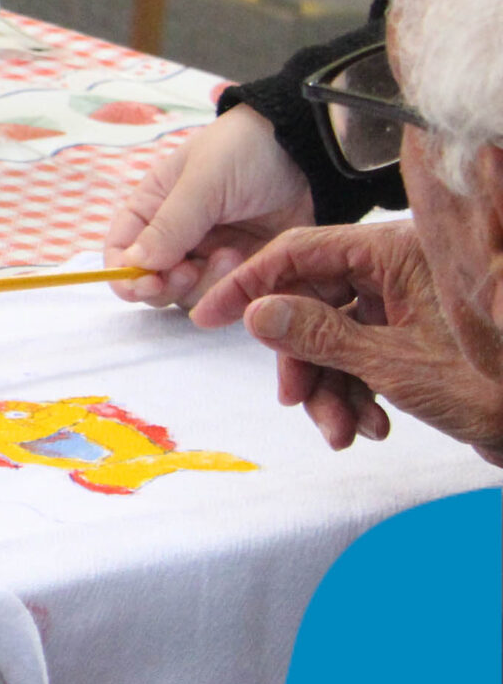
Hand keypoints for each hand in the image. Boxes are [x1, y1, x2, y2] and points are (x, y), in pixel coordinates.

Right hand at [102, 105, 313, 306]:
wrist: (312, 151)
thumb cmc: (246, 151)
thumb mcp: (203, 181)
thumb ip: (170, 225)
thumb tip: (133, 266)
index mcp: (152, 208)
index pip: (120, 250)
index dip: (124, 273)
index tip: (145, 283)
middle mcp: (175, 237)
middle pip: (150, 282)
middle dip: (166, 285)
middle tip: (188, 271)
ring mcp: (209, 255)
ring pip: (187, 295)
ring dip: (206, 283)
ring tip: (231, 255)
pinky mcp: (244, 269)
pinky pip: (226, 296)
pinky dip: (232, 288)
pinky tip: (247, 260)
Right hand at [192, 222, 502, 464]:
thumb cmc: (490, 382)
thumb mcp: (394, 364)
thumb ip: (319, 335)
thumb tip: (255, 313)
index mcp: (397, 250)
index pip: (302, 251)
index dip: (250, 284)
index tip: (208, 316)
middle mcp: (400, 266)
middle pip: (315, 301)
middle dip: (305, 361)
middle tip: (295, 402)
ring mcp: (407, 299)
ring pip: (336, 335)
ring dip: (332, 388)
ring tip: (345, 432)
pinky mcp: (414, 330)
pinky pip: (363, 352)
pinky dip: (358, 391)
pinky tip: (373, 426)